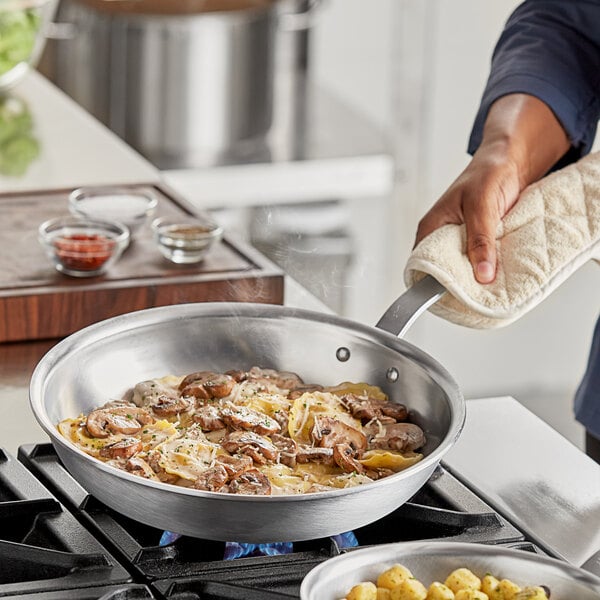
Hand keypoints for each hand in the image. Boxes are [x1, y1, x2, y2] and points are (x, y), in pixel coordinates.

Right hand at [414, 143, 521, 283]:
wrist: (513, 160)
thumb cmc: (489, 173)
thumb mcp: (482, 207)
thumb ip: (481, 241)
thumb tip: (482, 274)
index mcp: (432, 227)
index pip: (422, 264)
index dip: (432, 282)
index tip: (450, 298)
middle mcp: (443, 236)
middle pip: (444, 270)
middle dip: (459, 283)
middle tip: (474, 297)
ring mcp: (461, 240)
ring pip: (464, 267)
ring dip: (477, 275)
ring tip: (488, 291)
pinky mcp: (479, 242)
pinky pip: (480, 260)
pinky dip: (490, 267)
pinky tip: (499, 275)